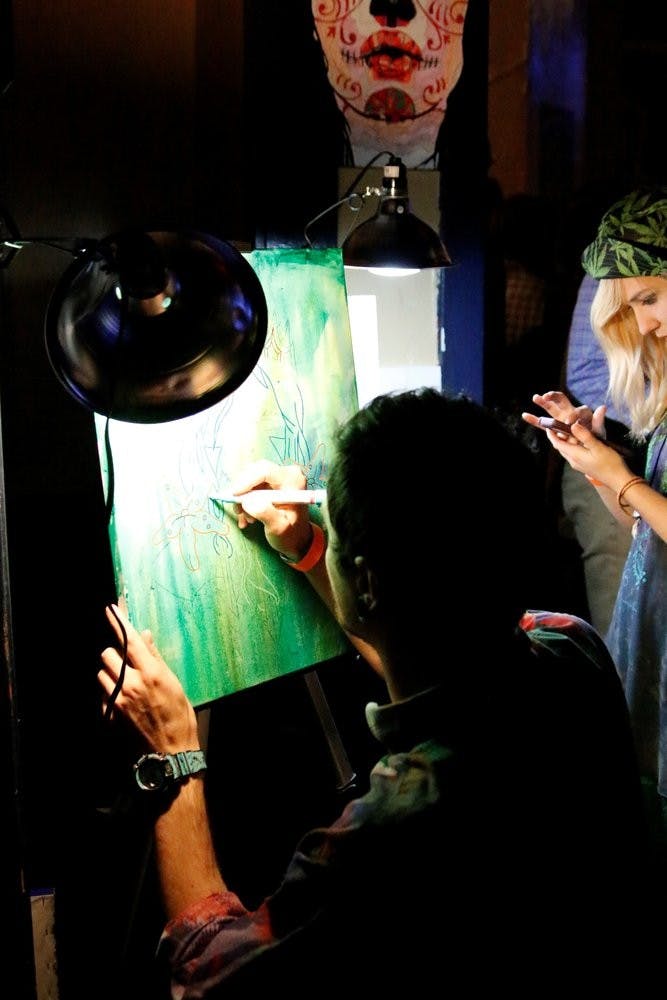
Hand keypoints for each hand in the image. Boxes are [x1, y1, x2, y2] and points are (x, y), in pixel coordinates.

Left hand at [98, 604, 198, 751]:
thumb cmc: (180, 719)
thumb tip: (144, 637)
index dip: (118, 621)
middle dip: (115, 654)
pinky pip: (102, 694)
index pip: (129, 640)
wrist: (170, 754)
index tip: (110, 610)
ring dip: (111, 674)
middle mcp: (131, 684)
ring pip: (102, 674)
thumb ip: (156, 659)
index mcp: (152, 674)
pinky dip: (110, 693)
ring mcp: (118, 700)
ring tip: (126, 684)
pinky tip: (124, 702)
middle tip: (127, 662)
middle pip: (108, 654)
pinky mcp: (110, 715)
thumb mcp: (175, 685)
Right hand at [229, 459, 314, 560]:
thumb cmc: (291, 534)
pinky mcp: (271, 483)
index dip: (246, 480)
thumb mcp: (279, 528)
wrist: (296, 539)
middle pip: (254, 472)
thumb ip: (265, 513)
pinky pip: (250, 486)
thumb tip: (248, 501)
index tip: (234, 495)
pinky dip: (245, 501)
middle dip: (243, 492)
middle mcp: (286, 473)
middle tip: (239, 511)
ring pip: (249, 480)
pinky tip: (247, 517)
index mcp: (293, 480)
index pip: (265, 470)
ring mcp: (278, 477)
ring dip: (243, 499)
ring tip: (247, 519)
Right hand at [521, 390, 604, 442]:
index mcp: (582, 414)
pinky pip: (543, 423)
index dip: (572, 415)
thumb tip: (602, 407)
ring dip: (542, 402)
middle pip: (561, 400)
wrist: (588, 448)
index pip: (577, 410)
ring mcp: (560, 419)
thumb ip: (599, 421)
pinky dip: (534, 420)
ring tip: (535, 398)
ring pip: (550, 408)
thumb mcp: (599, 432)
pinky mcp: (554, 427)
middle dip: (553, 397)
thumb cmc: (595, 439)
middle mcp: (570, 412)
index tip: (568, 423)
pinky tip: (525, 415)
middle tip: (546, 396)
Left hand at [538, 419, 629, 489]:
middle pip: (561, 447)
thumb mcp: (598, 446)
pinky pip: (573, 454)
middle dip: (558, 436)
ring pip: (567, 451)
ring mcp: (578, 465)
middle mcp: (573, 461)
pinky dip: (572, 446)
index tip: (549, 425)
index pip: (557, 443)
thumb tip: (573, 425)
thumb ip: (584, 435)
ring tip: (568, 430)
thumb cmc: (610, 463)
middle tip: (559, 425)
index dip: (551, 434)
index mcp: (575, 455)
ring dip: (565, 441)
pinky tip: (579, 441)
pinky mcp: (584, 466)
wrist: (618, 480)